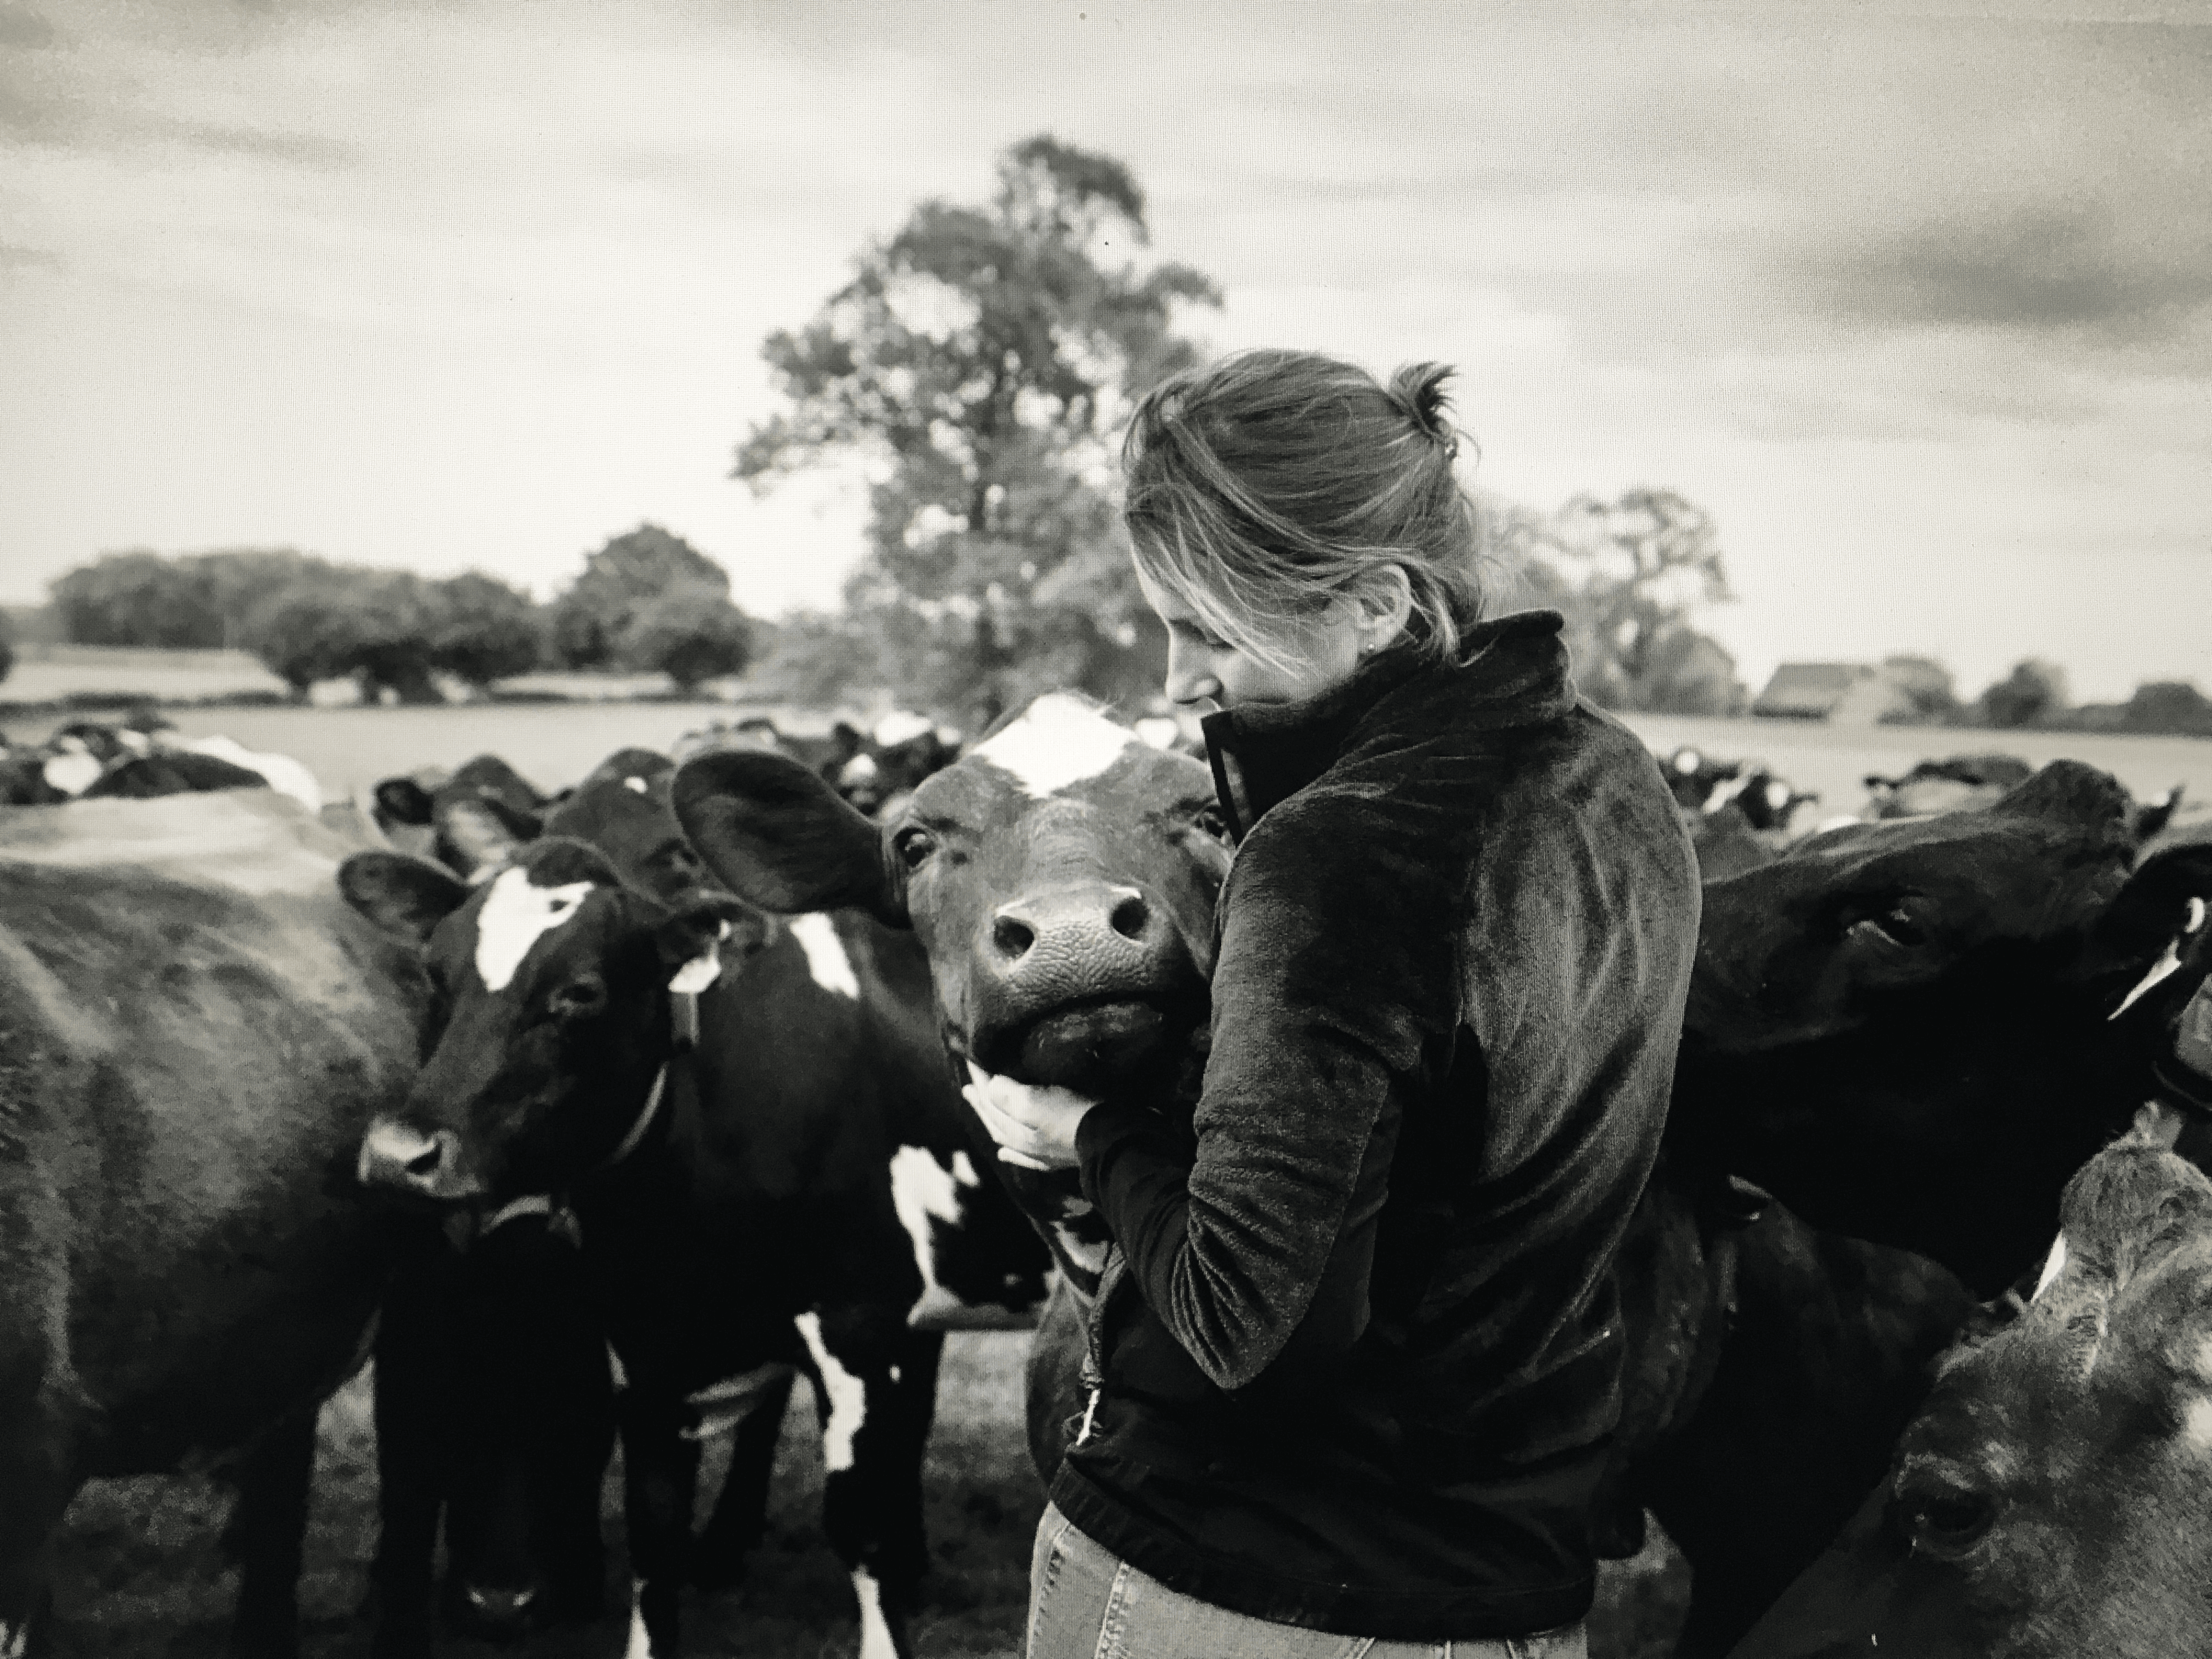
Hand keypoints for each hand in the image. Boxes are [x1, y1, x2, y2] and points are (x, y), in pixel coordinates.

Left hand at [962, 1062, 1097, 1171]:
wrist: (1109, 1143)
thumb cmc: (1072, 1116)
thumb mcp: (1036, 1101)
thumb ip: (1008, 1095)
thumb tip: (990, 1086)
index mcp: (1014, 1128)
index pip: (990, 1098)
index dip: (981, 1079)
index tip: (972, 1058)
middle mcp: (1021, 1143)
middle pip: (994, 1118)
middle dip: (981, 1100)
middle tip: (968, 1087)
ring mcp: (1038, 1153)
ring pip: (1005, 1135)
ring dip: (992, 1120)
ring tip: (982, 1110)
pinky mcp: (1055, 1158)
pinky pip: (1022, 1156)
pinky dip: (1009, 1150)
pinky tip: (1003, 1152)